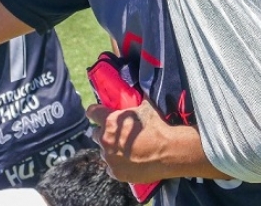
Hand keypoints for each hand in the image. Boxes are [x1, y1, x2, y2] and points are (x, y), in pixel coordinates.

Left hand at [86, 100, 218, 182]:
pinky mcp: (116, 172)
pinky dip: (117, 165)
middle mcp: (105, 140)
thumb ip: (134, 102)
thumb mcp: (144, 108)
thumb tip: (136, 88)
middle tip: (117, 135)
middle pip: (95, 134)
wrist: (168, 152)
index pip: (92, 113)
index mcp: (109, 121)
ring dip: (111, 150)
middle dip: (105, 134)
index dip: (95, 112)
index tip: (97, 114)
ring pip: (104, 152)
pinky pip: (110, 167)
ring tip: (126, 151)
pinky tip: (128, 163)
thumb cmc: (156, 127)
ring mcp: (109, 158)